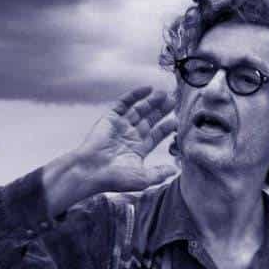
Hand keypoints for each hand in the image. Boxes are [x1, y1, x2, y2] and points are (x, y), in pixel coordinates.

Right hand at [43, 87, 178, 214]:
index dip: (166, 127)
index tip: (177, 120)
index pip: (155, 135)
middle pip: (149, 120)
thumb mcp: (142, 179)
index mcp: (137, 149)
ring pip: (139, 110)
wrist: (91, 170)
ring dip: (152, 101)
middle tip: (174, 100)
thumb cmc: (115, 178)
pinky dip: (135, 95)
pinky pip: (124, 103)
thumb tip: (174, 170)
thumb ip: (159, 174)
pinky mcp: (110, 118)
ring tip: (165, 93)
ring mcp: (120, 126)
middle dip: (161, 111)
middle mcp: (129, 136)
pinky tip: (148, 89)